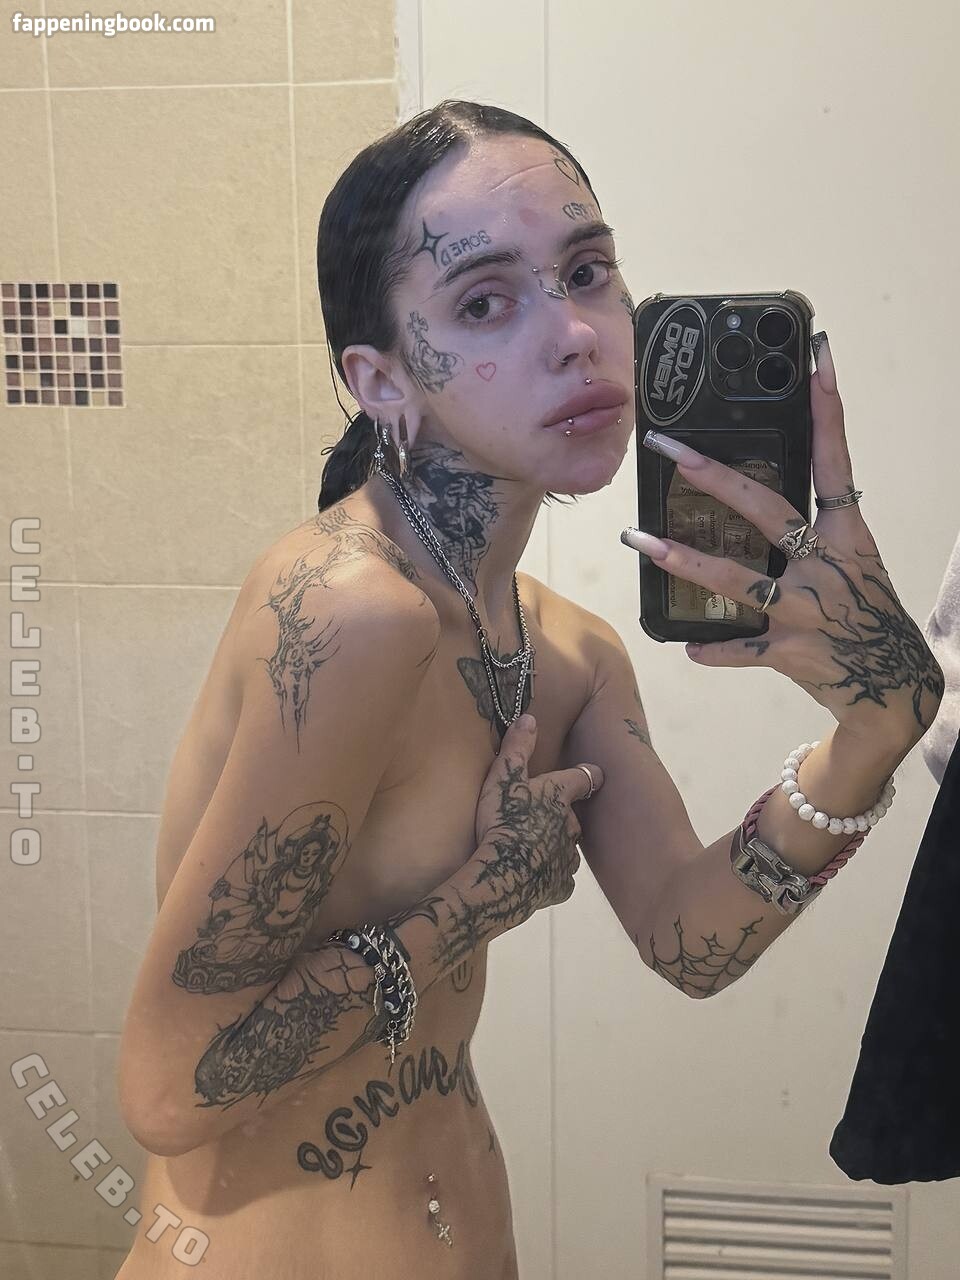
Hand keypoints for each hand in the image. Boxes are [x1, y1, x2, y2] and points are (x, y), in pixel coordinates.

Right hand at [473, 716, 602, 928]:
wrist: (502, 875)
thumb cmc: (502, 820)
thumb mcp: (503, 777)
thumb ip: (517, 748)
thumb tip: (530, 717)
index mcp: (560, 796)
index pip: (585, 778)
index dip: (588, 775)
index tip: (593, 775)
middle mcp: (571, 825)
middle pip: (573, 816)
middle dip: (560, 816)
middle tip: (536, 818)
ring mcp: (567, 858)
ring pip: (567, 848)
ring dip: (555, 846)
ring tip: (532, 848)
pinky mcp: (560, 886)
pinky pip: (560, 879)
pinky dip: (550, 876)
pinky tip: (536, 877)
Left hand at [628, 334, 944, 745]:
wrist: (895, 687)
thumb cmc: (865, 615)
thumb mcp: (852, 564)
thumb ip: (813, 531)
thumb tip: (760, 498)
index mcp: (847, 537)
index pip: (835, 463)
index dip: (828, 411)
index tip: (818, 360)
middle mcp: (828, 566)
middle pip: (767, 509)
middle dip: (714, 476)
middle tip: (671, 449)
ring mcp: (810, 610)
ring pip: (738, 580)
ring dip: (686, 561)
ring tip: (642, 541)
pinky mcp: (794, 652)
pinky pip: (745, 649)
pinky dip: (716, 649)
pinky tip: (687, 646)